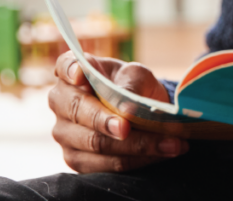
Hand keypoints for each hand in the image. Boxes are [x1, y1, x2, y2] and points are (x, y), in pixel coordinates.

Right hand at [48, 51, 188, 172]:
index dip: (71, 69)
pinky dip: (136, 160)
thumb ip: (130, 84)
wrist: (141, 109)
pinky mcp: (77, 160)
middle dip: (107, 121)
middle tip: (129, 127)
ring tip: (171, 143)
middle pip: (78, 111)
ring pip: (96, 143)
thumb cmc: (134, 85)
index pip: (65, 66)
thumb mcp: (137, 75)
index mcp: (72, 72)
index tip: (81, 74)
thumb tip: (126, 108)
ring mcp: (65, 133)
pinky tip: (161, 153)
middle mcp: (61, 102)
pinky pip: (105, 165)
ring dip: (136, 146)